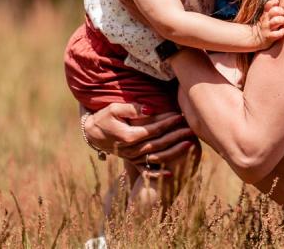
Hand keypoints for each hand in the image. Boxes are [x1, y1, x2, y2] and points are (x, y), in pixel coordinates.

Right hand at [83, 103, 198, 169]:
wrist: (93, 134)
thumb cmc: (105, 118)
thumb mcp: (114, 109)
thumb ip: (133, 109)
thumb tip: (150, 109)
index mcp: (128, 136)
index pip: (153, 129)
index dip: (167, 123)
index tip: (180, 116)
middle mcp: (131, 150)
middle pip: (158, 143)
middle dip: (176, 136)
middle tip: (191, 129)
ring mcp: (132, 157)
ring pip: (156, 156)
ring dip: (174, 151)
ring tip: (191, 143)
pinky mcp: (132, 162)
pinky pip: (145, 171)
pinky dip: (157, 174)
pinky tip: (170, 174)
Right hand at [253, 0, 283, 49]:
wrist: (255, 39)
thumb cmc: (265, 26)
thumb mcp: (265, 15)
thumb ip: (272, 8)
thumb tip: (279, 0)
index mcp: (265, 13)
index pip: (269, 4)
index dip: (274, 2)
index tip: (277, 4)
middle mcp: (266, 20)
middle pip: (274, 11)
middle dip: (281, 11)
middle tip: (283, 14)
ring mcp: (267, 28)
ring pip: (276, 21)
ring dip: (281, 20)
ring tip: (282, 22)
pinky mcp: (269, 37)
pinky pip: (277, 34)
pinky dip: (282, 32)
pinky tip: (283, 31)